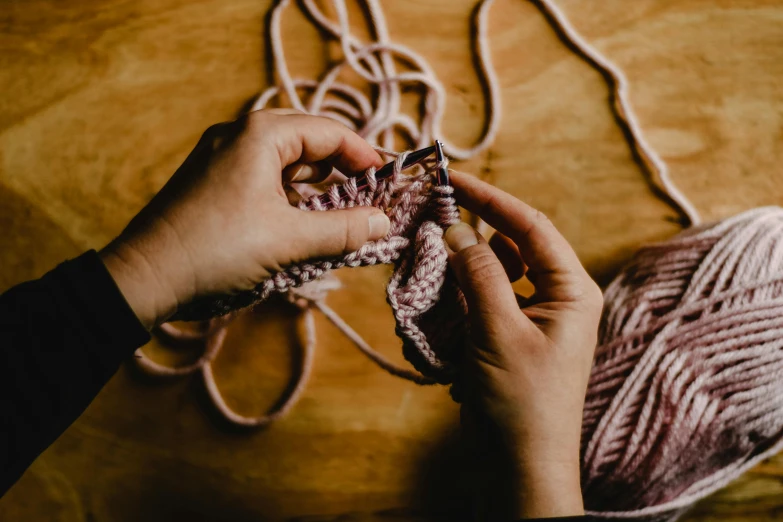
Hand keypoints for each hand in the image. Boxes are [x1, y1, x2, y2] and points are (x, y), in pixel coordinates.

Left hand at [100, 110, 389, 328]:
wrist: (144, 276)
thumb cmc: (218, 250)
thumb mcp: (290, 240)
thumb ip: (343, 229)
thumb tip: (382, 222)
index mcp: (261, 135)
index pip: (329, 132)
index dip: (365, 156)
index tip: (389, 182)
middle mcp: (240, 135)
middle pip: (309, 143)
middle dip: (342, 172)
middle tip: (369, 200)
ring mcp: (222, 158)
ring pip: (286, 164)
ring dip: (316, 189)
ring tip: (339, 218)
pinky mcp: (213, 182)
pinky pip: (264, 180)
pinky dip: (290, 198)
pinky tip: (301, 226)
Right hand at [444, 173, 602, 518]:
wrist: (520, 466)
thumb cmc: (521, 401)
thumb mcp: (498, 330)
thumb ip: (478, 272)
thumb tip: (457, 227)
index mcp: (571, 289)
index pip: (530, 225)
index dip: (490, 199)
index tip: (452, 179)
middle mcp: (556, 297)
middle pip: (510, 246)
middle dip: (471, 235)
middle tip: (431, 220)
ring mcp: (532, 318)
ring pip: (492, 273)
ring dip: (461, 269)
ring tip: (429, 267)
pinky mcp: (510, 337)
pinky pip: (482, 302)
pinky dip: (458, 298)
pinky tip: (436, 305)